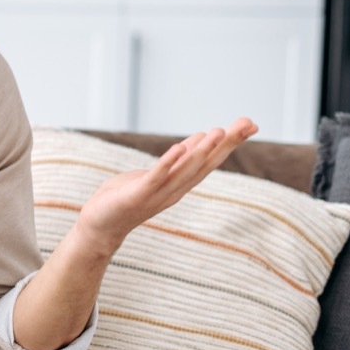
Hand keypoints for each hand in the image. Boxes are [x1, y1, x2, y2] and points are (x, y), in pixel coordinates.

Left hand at [74, 117, 258, 254]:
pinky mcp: (136, 195)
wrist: (99, 226)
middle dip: (226, 144)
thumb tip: (198, 140)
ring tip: (218, 131)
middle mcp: (174, 190)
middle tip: (247, 123)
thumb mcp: (154, 174)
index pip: (209, 160)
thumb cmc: (125, 197)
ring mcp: (157, 194)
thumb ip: (175, 161)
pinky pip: (155, 177)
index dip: (230, 144)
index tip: (251, 124)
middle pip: (204, 164)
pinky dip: (168, 163)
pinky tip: (178, 148)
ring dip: (202, 151)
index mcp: (178, 184)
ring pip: (184, 170)